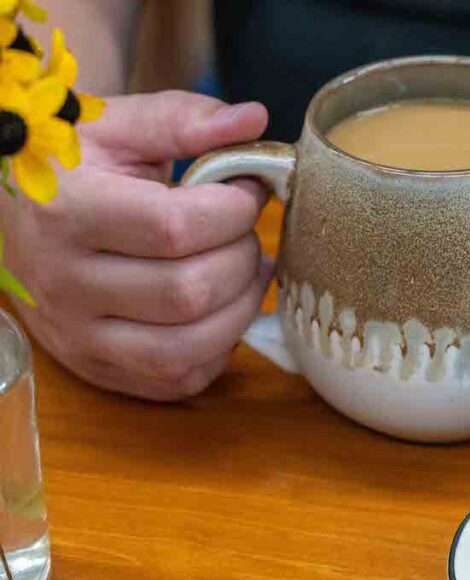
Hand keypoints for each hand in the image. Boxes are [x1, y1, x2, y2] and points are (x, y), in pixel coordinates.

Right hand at [1, 90, 272, 399]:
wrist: (8, 214)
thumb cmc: (70, 167)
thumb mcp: (114, 127)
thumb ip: (184, 120)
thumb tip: (255, 119)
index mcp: (66, 213)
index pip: (177, 228)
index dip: (234, 210)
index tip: (248, 191)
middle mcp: (65, 284)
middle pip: (189, 293)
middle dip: (243, 258)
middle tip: (246, 233)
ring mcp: (77, 336)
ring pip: (188, 348)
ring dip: (241, 309)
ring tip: (247, 271)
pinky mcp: (94, 368)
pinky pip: (177, 381)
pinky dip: (217, 350)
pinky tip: (219, 310)